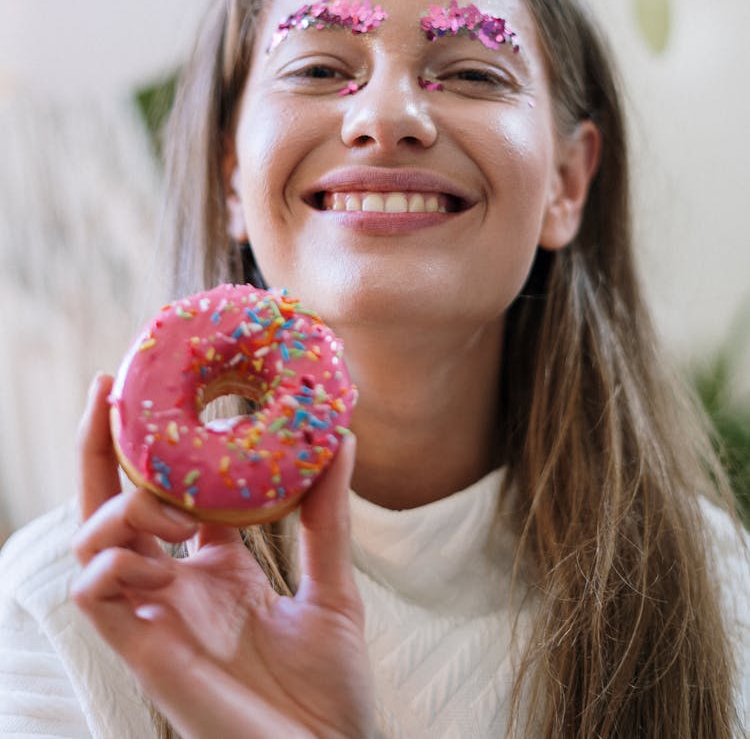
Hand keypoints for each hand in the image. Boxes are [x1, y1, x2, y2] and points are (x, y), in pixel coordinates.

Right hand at [72, 374, 373, 738]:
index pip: (164, 494)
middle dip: (100, 446)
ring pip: (91, 543)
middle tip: (108, 390)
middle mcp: (175, 586)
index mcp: (214, 568)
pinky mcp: (145, 653)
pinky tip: (162, 561)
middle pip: (110, 504)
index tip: (156, 386)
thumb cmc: (329, 692)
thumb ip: (327, 517)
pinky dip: (114, 562)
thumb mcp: (333, 588)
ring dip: (122, 509)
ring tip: (174, 512)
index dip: (151, 445)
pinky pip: (96, 596)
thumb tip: (342, 439)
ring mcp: (156, 618)